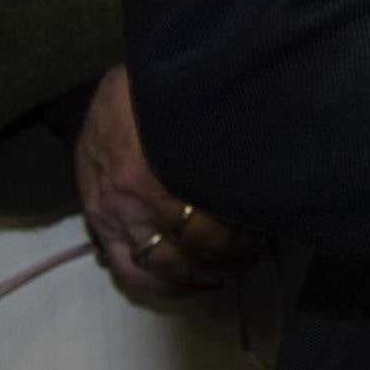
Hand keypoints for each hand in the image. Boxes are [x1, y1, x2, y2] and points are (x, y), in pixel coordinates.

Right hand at [74, 63, 260, 302]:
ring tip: (232, 268)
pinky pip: (128, 272)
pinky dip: (163, 287)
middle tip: (259, 248)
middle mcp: (131, 202)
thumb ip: (220, 134)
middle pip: (188, 250)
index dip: (242, 237)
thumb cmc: (155, 86)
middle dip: (229, 256)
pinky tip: (193, 285)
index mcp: (156, 172)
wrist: (103, 82)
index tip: (270, 230)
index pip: (205, 228)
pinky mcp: (98, 224)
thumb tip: (270, 153)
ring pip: (159, 270)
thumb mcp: (191, 103)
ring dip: (199, 275)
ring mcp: (111, 218)